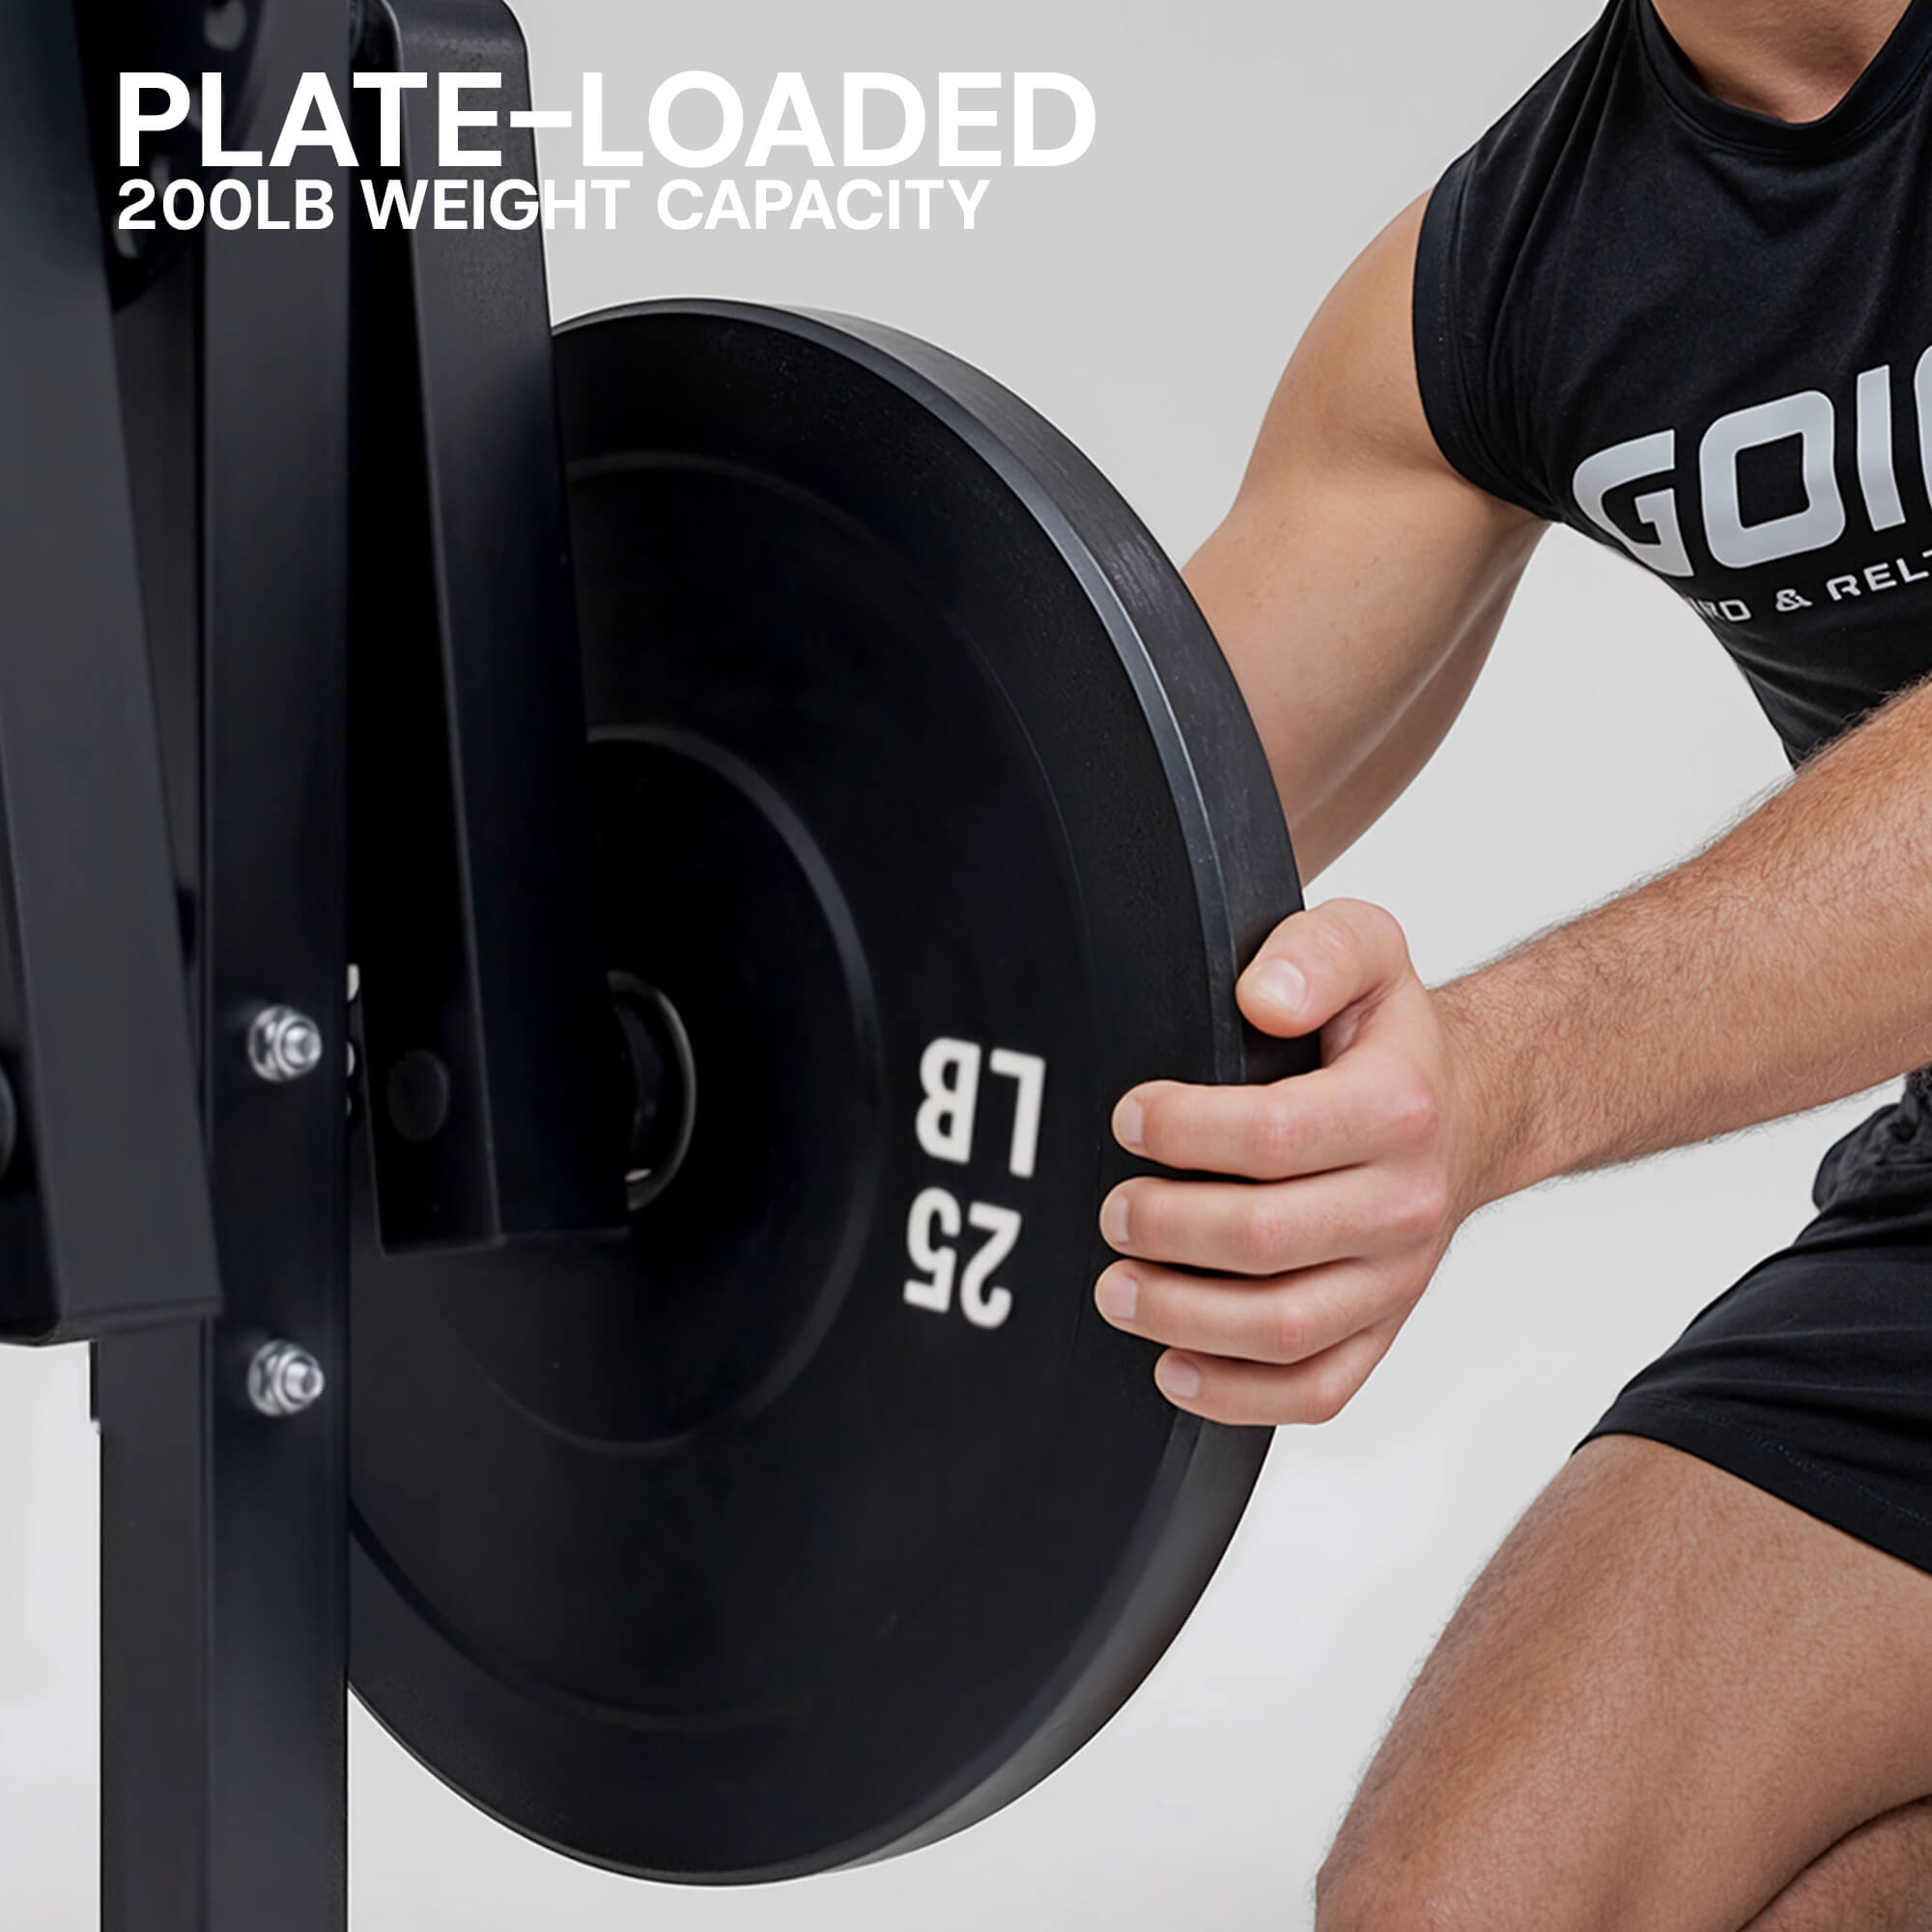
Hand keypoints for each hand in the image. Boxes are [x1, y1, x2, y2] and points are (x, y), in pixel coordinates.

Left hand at [1095, 899, 1475, 1424]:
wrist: (1467, 1112)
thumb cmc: (1391, 1038)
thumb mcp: (1367, 948)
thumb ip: (1316, 955)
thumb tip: (1261, 999)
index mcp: (1399, 1107)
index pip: (1275, 1135)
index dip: (1185, 1131)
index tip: (1130, 1118)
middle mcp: (1406, 1202)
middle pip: (1268, 1239)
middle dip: (1168, 1227)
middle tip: (1113, 1210)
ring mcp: (1395, 1279)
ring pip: (1286, 1328)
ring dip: (1183, 1316)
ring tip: (1117, 1290)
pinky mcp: (1381, 1329)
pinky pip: (1318, 1390)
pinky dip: (1238, 1396)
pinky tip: (1172, 1369)